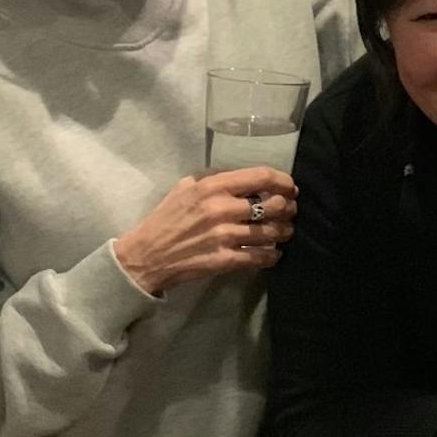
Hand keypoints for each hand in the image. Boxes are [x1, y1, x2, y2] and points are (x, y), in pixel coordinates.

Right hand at [113, 168, 296, 295]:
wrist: (146, 256)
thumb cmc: (165, 218)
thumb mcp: (185, 187)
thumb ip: (214, 178)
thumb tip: (244, 176)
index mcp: (212, 186)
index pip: (261, 177)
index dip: (283, 181)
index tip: (290, 187)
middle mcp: (221, 209)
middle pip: (273, 205)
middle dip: (289, 208)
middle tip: (290, 210)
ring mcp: (224, 236)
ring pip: (272, 232)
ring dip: (284, 232)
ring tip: (284, 231)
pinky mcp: (224, 261)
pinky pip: (261, 257)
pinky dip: (273, 255)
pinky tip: (273, 253)